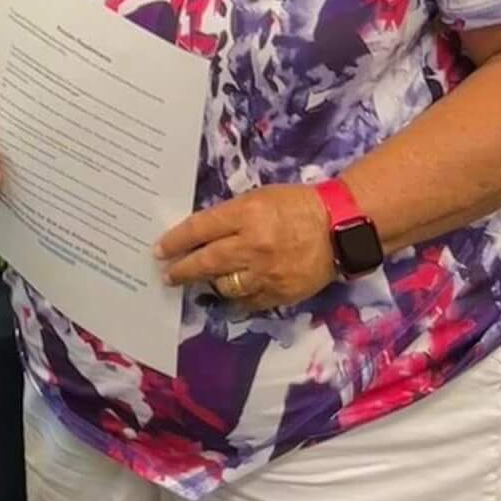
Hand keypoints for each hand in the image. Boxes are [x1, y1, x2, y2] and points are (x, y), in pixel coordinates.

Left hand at [156, 184, 337, 310]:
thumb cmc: (295, 205)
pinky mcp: (280, 294)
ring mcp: (267, 273)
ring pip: (223, 285)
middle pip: (206, 262)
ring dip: (207, 284)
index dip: (175, 241)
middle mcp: (253, 245)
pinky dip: (235, 298)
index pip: (199, 229)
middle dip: (181, 270)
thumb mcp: (258, 198)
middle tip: (167, 275)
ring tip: (197, 282)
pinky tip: (227, 294)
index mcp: (247, 215)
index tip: (159, 250)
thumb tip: (199, 234)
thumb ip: (229, 216)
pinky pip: (247, 302)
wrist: (340, 227)